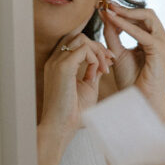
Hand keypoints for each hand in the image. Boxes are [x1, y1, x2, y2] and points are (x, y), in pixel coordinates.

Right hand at [39, 33, 113, 150]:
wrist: (62, 127)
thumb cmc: (74, 112)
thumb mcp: (88, 86)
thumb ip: (93, 71)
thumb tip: (104, 60)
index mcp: (58, 64)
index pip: (76, 42)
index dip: (95, 48)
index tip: (108, 61)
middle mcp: (55, 60)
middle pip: (78, 37)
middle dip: (98, 46)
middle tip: (110, 61)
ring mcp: (56, 62)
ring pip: (81, 39)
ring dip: (98, 51)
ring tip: (105, 69)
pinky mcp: (62, 67)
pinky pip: (83, 50)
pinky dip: (95, 59)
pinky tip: (99, 73)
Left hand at [100, 4, 164, 118]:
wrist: (137, 99)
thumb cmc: (130, 79)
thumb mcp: (117, 51)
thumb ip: (112, 33)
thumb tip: (104, 12)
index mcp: (154, 40)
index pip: (141, 17)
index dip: (124, 10)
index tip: (105, 4)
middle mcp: (162, 39)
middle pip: (147, 13)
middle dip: (126, 8)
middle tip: (107, 4)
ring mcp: (164, 44)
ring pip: (148, 17)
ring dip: (126, 13)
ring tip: (108, 10)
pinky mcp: (160, 50)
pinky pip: (142, 33)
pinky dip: (126, 26)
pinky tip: (113, 21)